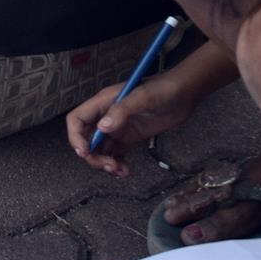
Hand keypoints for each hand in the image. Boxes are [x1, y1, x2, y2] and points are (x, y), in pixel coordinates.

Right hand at [66, 67, 199, 177]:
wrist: (185, 93)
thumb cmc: (164, 88)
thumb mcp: (143, 97)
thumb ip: (122, 110)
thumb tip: (103, 128)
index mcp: (104, 102)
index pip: (77, 120)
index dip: (76, 137)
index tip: (85, 152)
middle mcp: (107, 115)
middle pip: (86, 139)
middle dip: (93, 156)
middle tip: (109, 166)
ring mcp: (118, 127)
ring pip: (100, 150)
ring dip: (105, 163)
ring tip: (120, 171)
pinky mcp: (130, 137)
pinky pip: (115, 154)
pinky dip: (117, 164)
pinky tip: (126, 170)